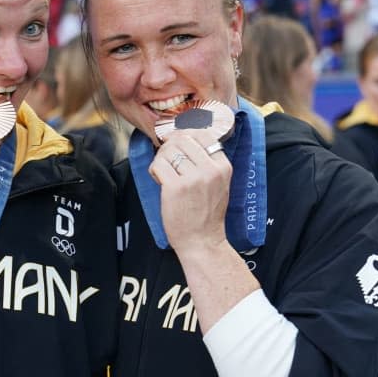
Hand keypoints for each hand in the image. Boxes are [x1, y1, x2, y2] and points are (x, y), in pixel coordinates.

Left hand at [149, 129, 231, 257]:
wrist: (202, 241)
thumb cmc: (206, 213)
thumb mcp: (217, 183)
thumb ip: (206, 161)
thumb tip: (183, 137)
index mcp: (223, 166)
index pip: (202, 135)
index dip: (184, 135)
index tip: (176, 142)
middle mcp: (210, 170)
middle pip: (183, 139)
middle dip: (169, 146)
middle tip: (166, 159)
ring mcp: (193, 178)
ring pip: (169, 150)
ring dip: (161, 159)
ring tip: (164, 172)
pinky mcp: (175, 187)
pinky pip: (158, 164)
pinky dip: (154, 170)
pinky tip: (159, 180)